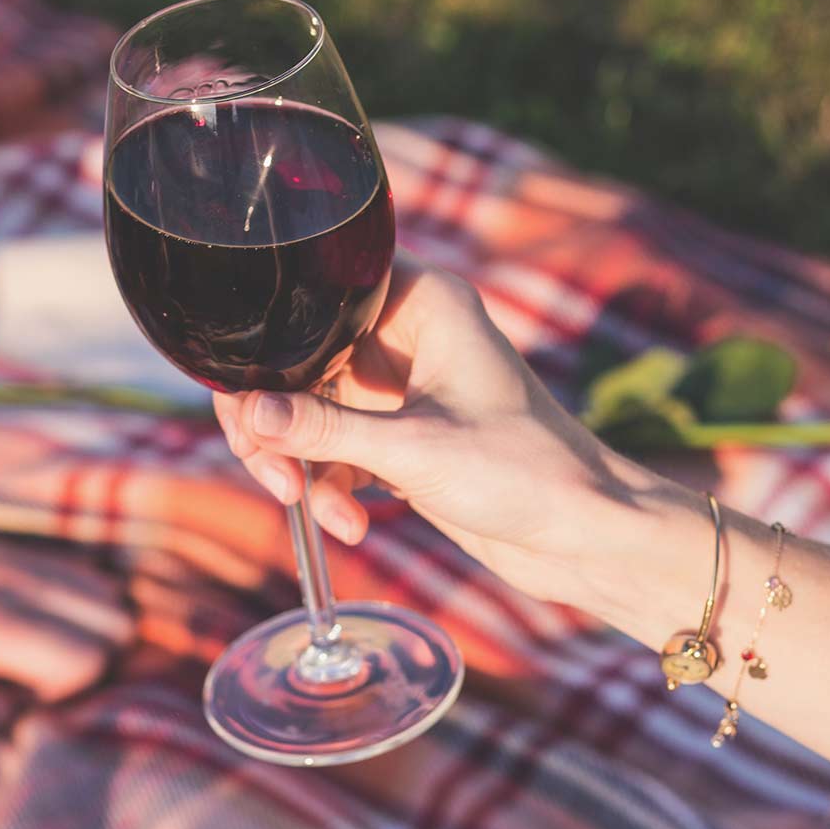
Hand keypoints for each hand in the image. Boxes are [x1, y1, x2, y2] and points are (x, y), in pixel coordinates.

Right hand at [215, 262, 665, 616]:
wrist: (584, 536)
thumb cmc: (525, 472)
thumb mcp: (413, 450)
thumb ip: (322, 430)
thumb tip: (245, 415)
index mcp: (422, 302)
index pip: (318, 293)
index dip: (274, 343)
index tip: (254, 403)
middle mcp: (406, 334)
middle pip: (298, 361)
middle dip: (278, 425)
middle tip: (276, 475)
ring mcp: (399, 387)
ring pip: (308, 411)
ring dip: (302, 465)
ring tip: (314, 509)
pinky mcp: (399, 435)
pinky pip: (333, 449)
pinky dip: (330, 486)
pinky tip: (350, 523)